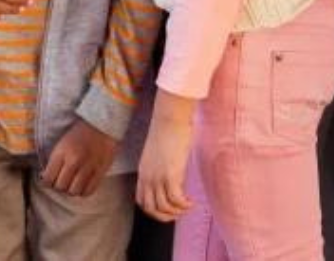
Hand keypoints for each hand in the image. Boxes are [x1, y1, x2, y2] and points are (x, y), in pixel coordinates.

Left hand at [42, 119, 118, 196]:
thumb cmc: (78, 134)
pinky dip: (83, 192)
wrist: (100, 125)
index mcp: (61, 152)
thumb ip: (54, 161)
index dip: (46, 182)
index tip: (49, 180)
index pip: (48, 178)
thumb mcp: (61, 143)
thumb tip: (45, 178)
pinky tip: (82, 186)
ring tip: (72, 184)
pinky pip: (89, 191)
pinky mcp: (100, 171)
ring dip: (71, 190)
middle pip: (60, 187)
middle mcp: (74, 161)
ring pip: (74, 191)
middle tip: (61, 181)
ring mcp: (88, 167)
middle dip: (58, 186)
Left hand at [135, 92, 194, 221]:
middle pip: (150, 209)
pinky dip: (184, 205)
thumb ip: (160, 165)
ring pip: (163, 207)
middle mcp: (148, 177)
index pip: (141, 201)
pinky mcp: (170, 174)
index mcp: (143, 171)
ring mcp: (158, 176)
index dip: (154, 210)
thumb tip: (171, 173)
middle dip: (165, 216)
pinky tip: (191, 202)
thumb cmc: (167, 129)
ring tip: (187, 207)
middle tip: (179, 213)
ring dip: (177, 212)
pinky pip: (175, 200)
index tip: (167, 208)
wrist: (169, 117)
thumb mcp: (158, 152)